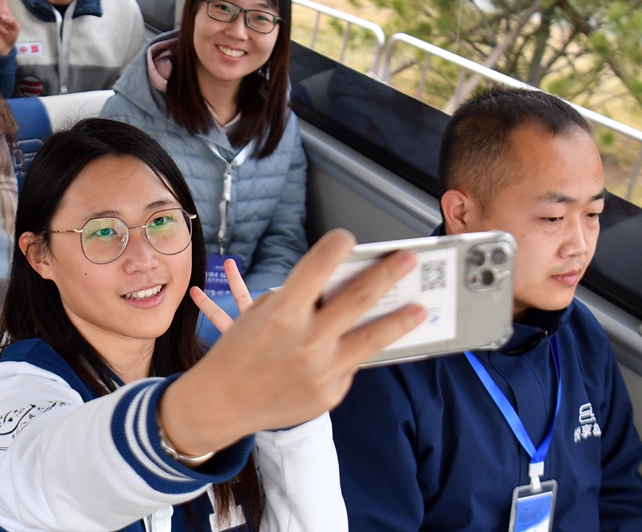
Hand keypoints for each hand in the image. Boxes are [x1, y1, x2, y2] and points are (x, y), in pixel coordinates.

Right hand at [158, 229, 425, 457]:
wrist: (223, 402)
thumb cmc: (239, 351)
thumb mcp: (259, 314)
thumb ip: (298, 300)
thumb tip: (336, 288)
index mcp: (282, 313)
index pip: (319, 265)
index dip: (336, 245)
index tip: (347, 238)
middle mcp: (306, 340)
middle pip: (359, 298)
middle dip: (388, 273)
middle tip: (409, 260)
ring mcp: (322, 370)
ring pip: (373, 339)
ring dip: (400, 321)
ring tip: (418, 309)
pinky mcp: (330, 394)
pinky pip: (351, 366)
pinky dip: (351, 353)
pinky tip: (356, 346)